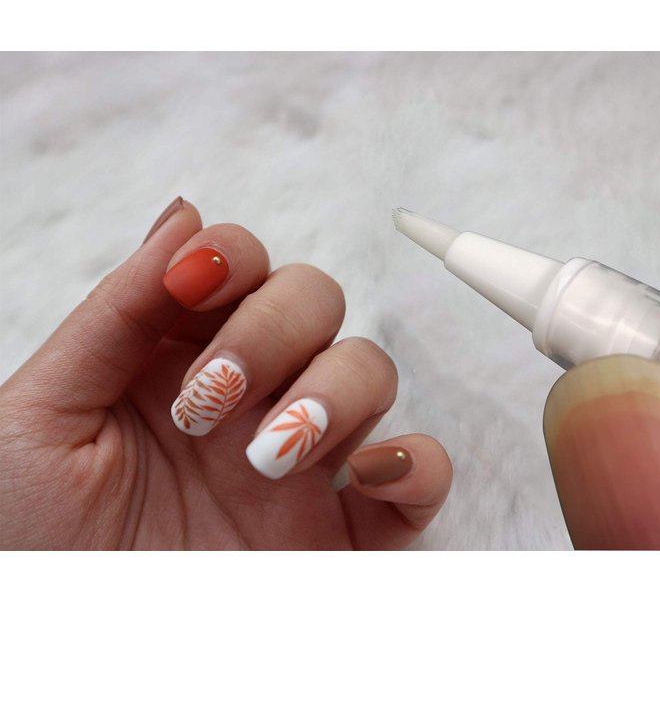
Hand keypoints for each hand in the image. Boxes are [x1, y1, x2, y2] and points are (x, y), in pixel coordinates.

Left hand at [0, 198, 451, 548]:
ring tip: (266, 455)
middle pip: (314, 300)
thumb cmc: (35, 536)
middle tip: (210, 399)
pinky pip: (420, 473)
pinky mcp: (348, 526)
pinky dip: (415, 462)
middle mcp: (252, 393)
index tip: (192, 287)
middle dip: (272, 330)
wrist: (67, 645)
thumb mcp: (46, 412)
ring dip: (333, 391)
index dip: (232, 258)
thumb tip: (184, 215)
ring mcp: (305, 455)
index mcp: (180, 356)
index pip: (241, 267)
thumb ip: (116, 313)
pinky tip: (363, 474)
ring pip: (369, 368)